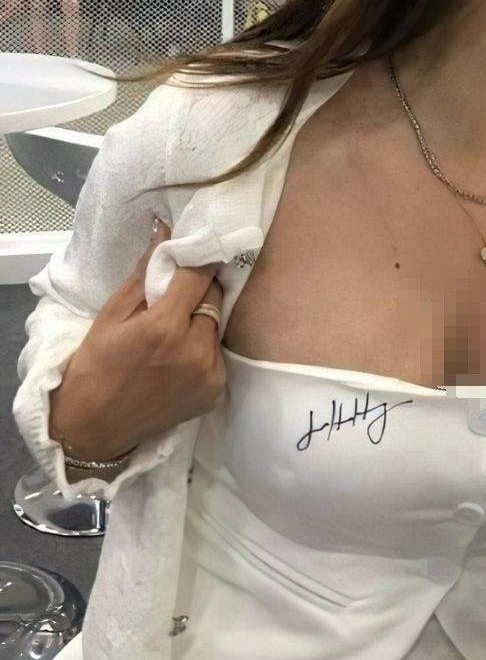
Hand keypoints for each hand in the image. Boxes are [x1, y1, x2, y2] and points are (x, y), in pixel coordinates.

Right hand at [49, 219, 224, 461]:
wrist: (94, 429)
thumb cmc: (95, 366)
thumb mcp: (112, 314)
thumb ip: (144, 271)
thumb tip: (165, 229)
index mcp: (165, 327)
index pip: (200, 274)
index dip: (197, 260)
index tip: (196, 250)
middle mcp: (195, 350)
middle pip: (214, 299)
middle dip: (200, 289)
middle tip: (181, 291)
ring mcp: (209, 374)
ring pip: (218, 325)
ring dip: (203, 319)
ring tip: (178, 325)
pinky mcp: (216, 392)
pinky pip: (218, 353)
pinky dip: (204, 347)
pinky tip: (182, 354)